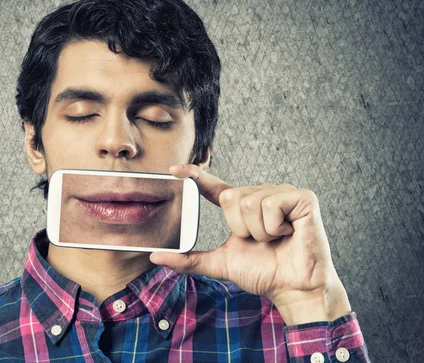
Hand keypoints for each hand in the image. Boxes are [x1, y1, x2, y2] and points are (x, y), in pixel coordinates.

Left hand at [149, 164, 350, 324]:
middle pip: (230, 196)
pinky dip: (275, 226)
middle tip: (259, 241)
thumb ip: (190, 259)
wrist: (293, 288)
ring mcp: (282, 193)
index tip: (172, 169)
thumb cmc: (263, 273)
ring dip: (259, 231)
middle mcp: (260, 194)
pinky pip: (271, 203)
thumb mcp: (220, 263)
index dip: (194, 174)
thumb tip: (156, 256)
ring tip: (275, 239)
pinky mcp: (302, 197)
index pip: (213, 186)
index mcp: (241, 206)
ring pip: (250, 202)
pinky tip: (288, 233)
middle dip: (240, 227)